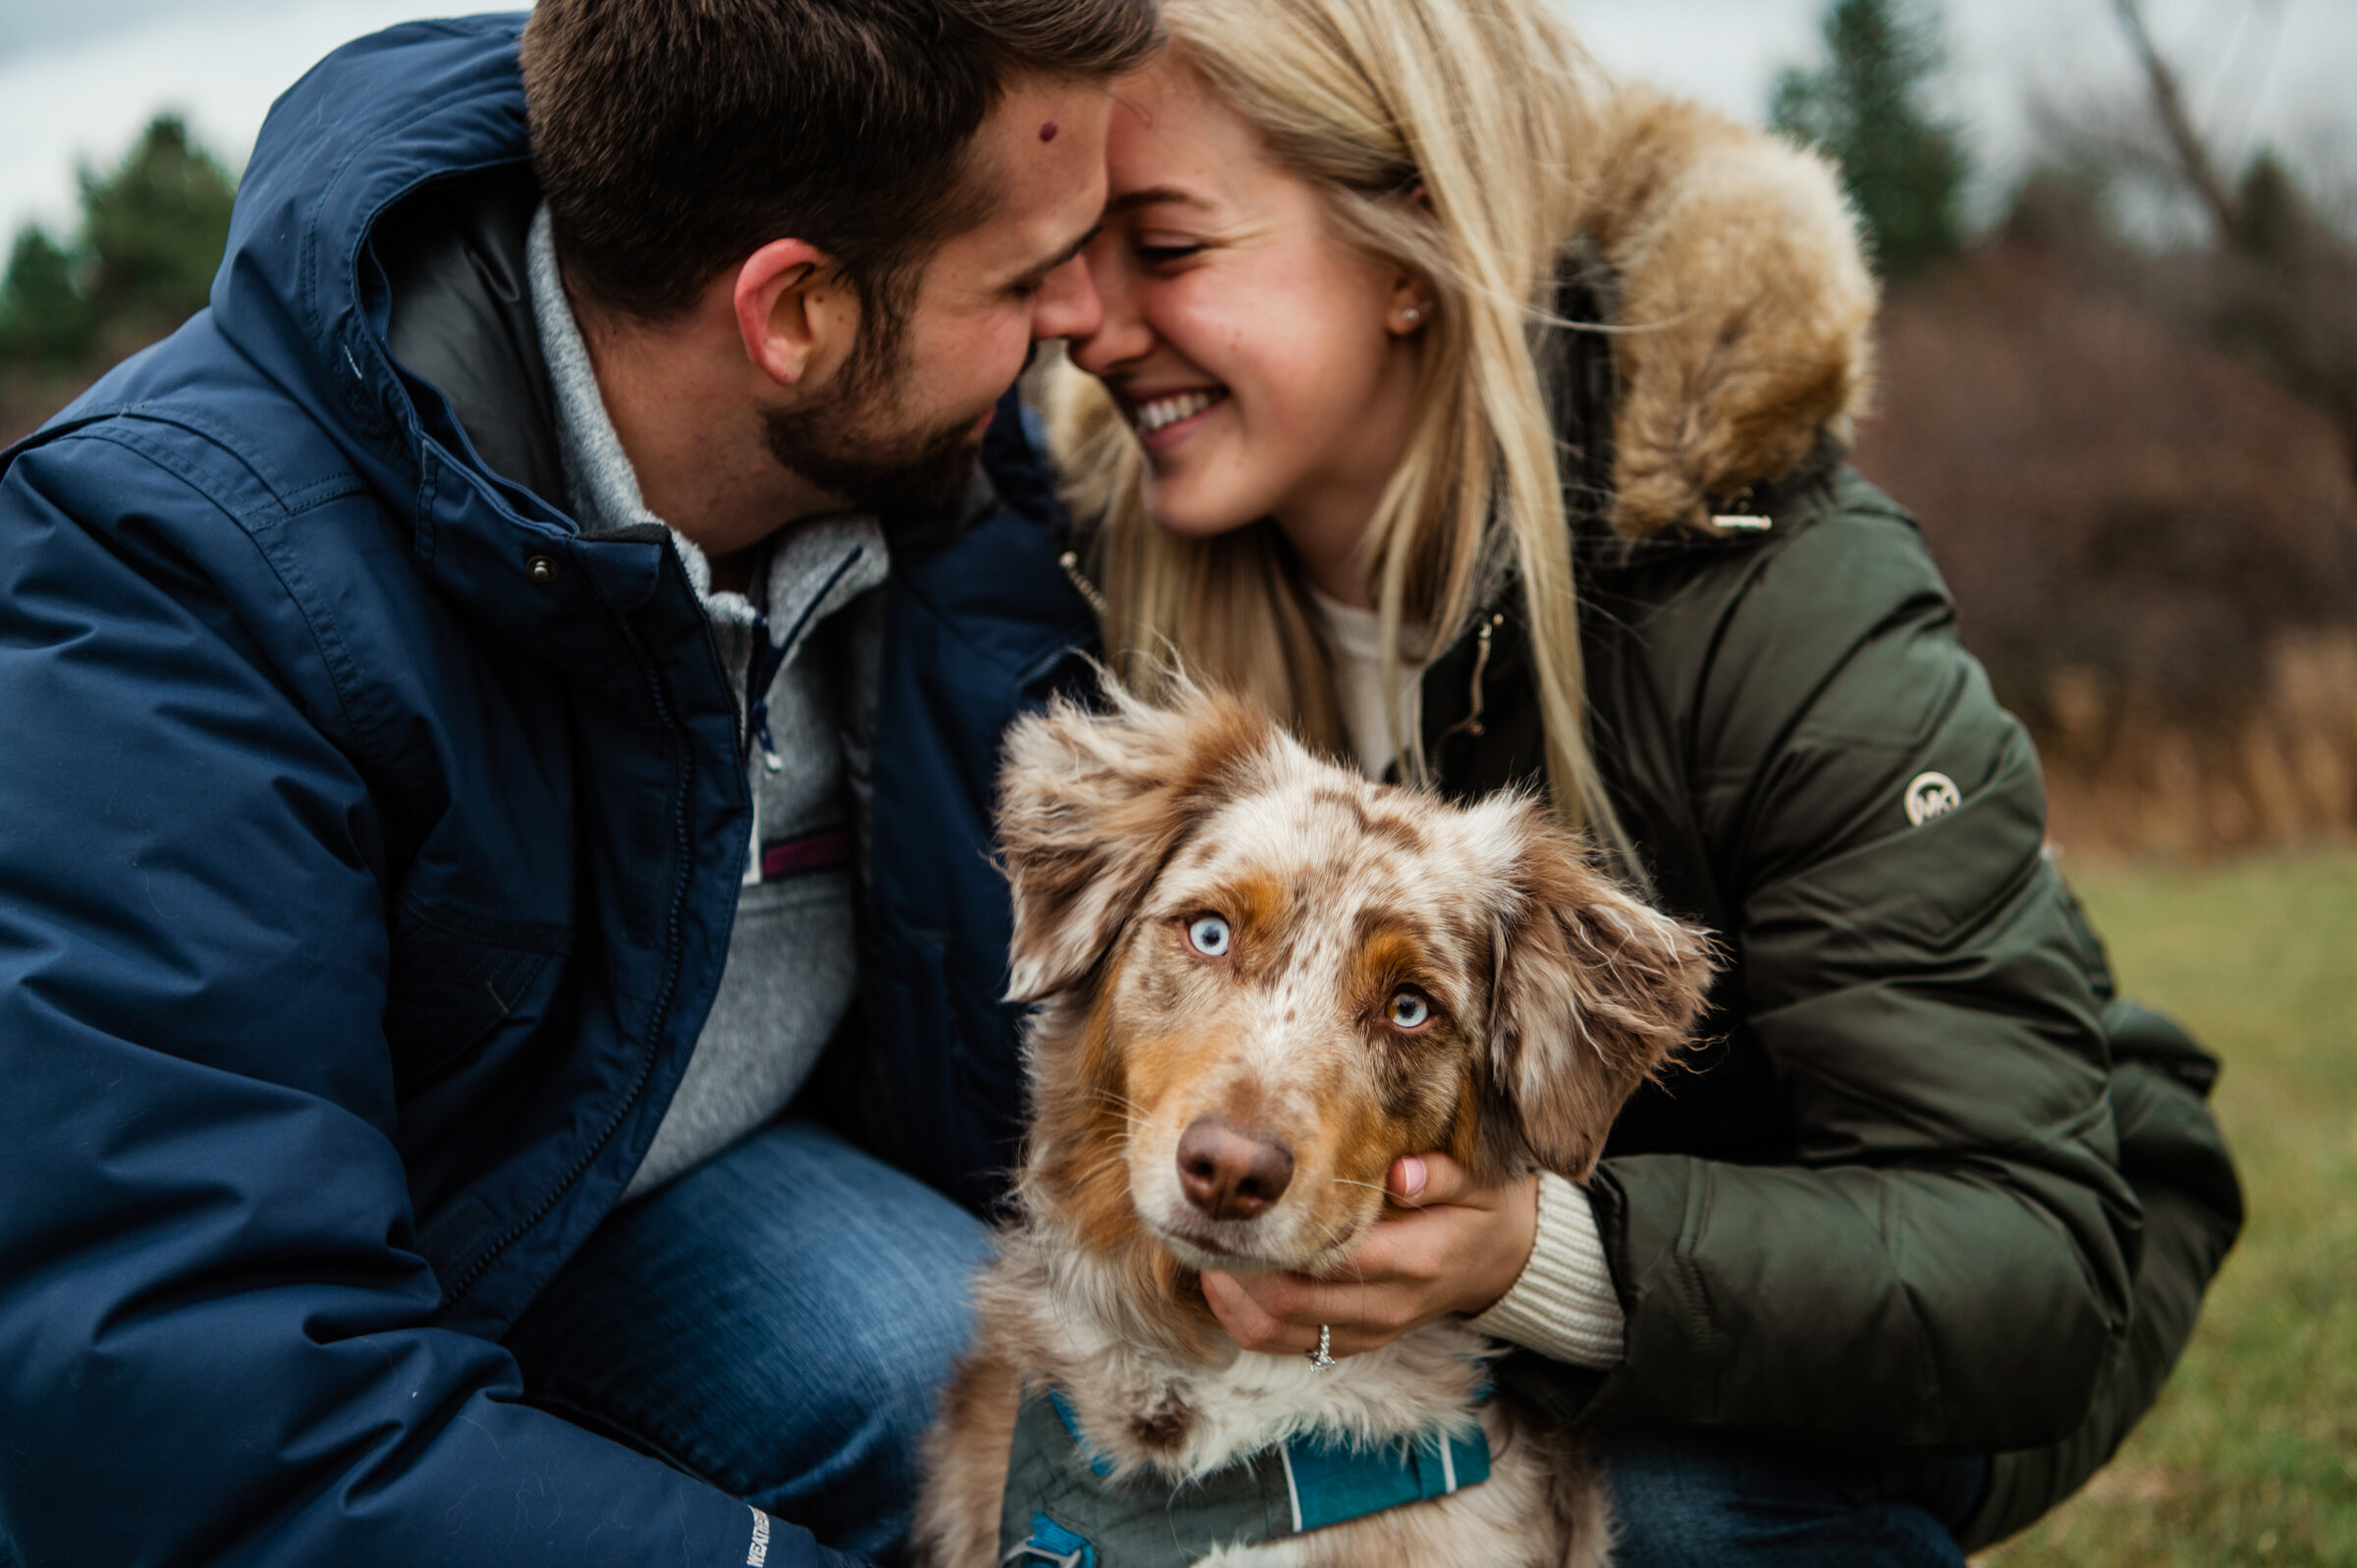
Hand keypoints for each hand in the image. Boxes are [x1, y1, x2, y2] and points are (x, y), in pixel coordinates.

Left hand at [1201, 1153, 1538, 1360]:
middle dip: (1239, 1270)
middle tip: (1205, 1227)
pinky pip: (1286, 1347)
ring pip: (1278, 1335)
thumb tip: (1401, 1173)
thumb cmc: (1483, 1211)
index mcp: (1415, 1262)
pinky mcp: (1354, 1342)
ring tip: (1204, 1254)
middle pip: (1289, 1304)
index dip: (1278, 1240)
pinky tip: (1224, 1284)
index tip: (1239, 1206)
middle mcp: (1387, 1307)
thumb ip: (1441, 1176)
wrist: (1504, 1264)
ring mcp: (1369, 1331)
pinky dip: (1247, 1321)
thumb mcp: (1479, 1183)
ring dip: (1233, 1301)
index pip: (1331, 1259)